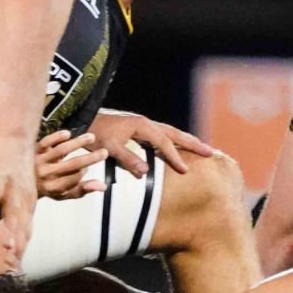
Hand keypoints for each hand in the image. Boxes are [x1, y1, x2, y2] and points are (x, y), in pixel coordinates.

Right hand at [0, 131, 37, 262]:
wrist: (17, 138)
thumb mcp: (20, 191)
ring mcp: (11, 186)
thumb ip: (15, 209)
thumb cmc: (17, 168)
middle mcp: (21, 197)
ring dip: (10, 229)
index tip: (17, 264)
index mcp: (25, 203)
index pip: (25, 228)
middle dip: (19, 243)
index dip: (22, 245)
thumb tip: (10, 226)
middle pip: (21, 224)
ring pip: (11, 211)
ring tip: (8, 247)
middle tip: (17, 261)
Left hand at [34, 130, 106, 199]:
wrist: (17, 182)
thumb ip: (82, 190)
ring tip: (92, 137)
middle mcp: (46, 174)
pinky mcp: (33, 149)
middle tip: (104, 153)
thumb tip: (103, 186)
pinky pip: (47, 141)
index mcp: (53, 188)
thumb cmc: (45, 187)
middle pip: (72, 165)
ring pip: (62, 150)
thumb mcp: (62, 194)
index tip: (87, 169)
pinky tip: (69, 134)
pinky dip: (58, 136)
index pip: (74, 179)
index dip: (83, 173)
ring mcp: (39, 161)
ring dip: (79, 143)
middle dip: (91, 158)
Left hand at [89, 109, 216, 177]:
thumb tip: (146, 172)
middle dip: (192, 143)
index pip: (164, 143)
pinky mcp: (139, 129)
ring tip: (200, 149)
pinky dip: (174, 141)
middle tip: (210, 152)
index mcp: (142, 126)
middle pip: (175, 133)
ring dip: (186, 141)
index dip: (175, 157)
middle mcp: (146, 123)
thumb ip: (127, 158)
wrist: (82, 120)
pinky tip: (177, 148)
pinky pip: (162, 135)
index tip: (185, 170)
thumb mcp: (109, 148)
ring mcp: (143, 125)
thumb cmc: (95, 134)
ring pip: (170, 132)